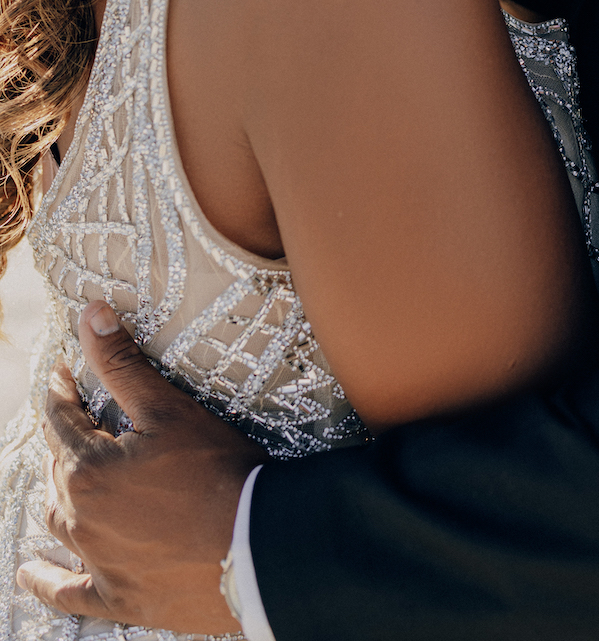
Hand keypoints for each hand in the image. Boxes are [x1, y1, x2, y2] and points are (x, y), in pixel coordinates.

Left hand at [20, 301, 264, 632]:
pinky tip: (31, 574)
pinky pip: (66, 592)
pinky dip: (45, 582)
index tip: (62, 374)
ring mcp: (95, 562)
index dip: (62, 391)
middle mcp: (80, 518)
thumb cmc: (216, 471)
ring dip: (59, 495)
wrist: (255, 546)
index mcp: (87, 470)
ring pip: (58, 522)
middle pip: (58, 469)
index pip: (62, 419)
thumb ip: (123, 363)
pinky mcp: (116, 597)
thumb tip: (90, 313)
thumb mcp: (169, 409)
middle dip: (66, 439)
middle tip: (80, 418)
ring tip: (66, 476)